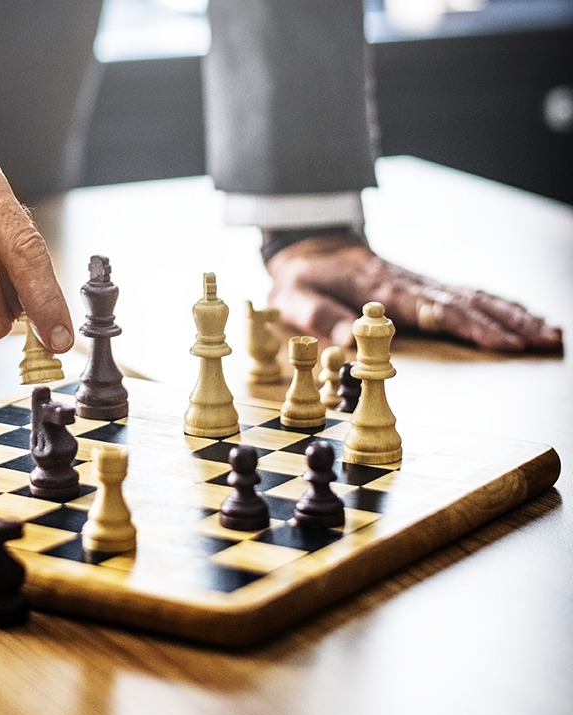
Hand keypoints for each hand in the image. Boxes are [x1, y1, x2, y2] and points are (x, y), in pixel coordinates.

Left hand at [266, 232, 562, 352]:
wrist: (306, 247)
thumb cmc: (299, 278)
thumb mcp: (292, 297)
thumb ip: (318, 316)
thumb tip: (347, 341)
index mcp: (378, 288)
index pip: (431, 309)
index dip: (467, 326)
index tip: (499, 343)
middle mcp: (406, 282)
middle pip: (463, 302)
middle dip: (505, 323)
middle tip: (542, 342)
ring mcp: (417, 282)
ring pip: (472, 296)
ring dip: (511, 315)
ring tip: (550, 334)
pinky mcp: (422, 285)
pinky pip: (466, 294)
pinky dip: (498, 306)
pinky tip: (526, 318)